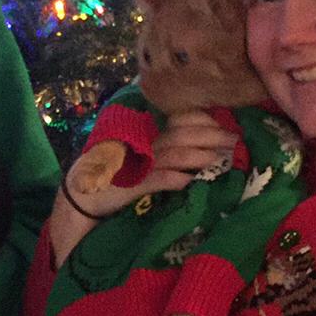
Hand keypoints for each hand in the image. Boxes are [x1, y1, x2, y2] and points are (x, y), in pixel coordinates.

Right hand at [52, 109, 238, 265]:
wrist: (80, 196)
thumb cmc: (114, 177)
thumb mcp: (139, 158)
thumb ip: (163, 150)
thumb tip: (198, 148)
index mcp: (146, 135)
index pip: (178, 119)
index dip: (203, 120)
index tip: (224, 126)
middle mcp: (143, 144)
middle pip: (182, 134)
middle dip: (211, 136)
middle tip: (234, 142)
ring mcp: (136, 164)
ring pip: (174, 154)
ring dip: (199, 156)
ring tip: (220, 159)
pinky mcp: (129, 186)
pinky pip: (155, 179)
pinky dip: (173, 179)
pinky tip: (190, 180)